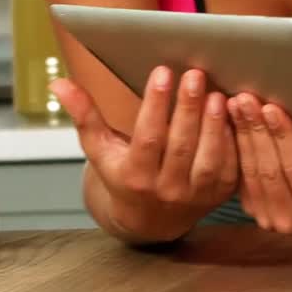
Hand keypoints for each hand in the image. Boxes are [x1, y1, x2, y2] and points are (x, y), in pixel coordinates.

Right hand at [50, 67, 238, 239]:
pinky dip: (232, 141)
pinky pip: (230, 167)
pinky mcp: (219, 195)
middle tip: (194, 74)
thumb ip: (83, 114)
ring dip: (213, 125)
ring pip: (208, 159)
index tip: (161, 71)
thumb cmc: (121, 173)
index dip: (155, 105)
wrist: (148, 220)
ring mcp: (196, 196)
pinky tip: (232, 113)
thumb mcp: (99, 147)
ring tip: (216, 93)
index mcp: (135, 177)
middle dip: (188, 108)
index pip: (147, 138)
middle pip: (181, 146)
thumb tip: (58, 84)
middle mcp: (167, 191)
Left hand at [226, 93, 291, 233]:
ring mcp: (272, 219)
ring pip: (251, 173)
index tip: (272, 109)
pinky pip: (241, 177)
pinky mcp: (256, 211)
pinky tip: (231, 122)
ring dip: (243, 135)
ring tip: (236, 104)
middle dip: (256, 130)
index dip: (283, 137)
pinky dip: (236, 147)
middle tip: (246, 99)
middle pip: (270, 170)